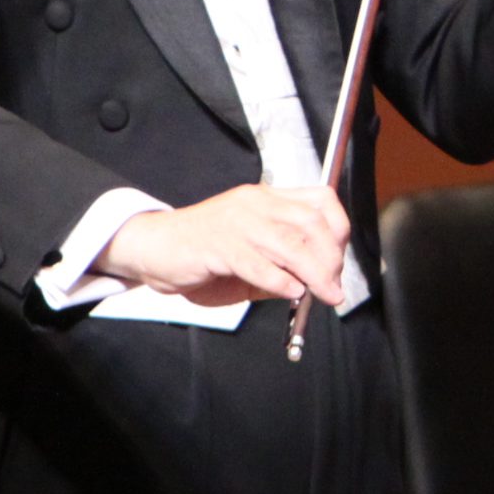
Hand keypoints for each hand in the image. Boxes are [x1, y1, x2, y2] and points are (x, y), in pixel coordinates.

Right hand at [96, 183, 351, 310]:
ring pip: (290, 244)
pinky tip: (292, 292)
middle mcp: (255, 204)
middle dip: (331, 257)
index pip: (320, 201)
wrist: (153, 248)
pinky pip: (258, 263)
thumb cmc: (203, 254)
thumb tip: (316, 285)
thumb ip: (283, 267)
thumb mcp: (252, 256)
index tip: (340, 261)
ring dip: (315, 273)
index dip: (339, 230)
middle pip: (311, 223)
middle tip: (333, 286)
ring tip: (324, 294)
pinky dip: (280, 280)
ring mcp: (236, 222)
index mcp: (266, 199)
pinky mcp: (217, 245)